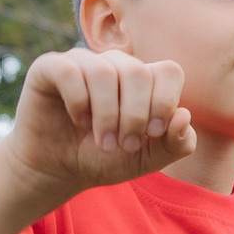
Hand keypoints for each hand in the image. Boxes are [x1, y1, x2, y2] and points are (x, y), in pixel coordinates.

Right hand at [1, 48, 197, 203]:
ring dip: (107, 115)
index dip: (165, 102)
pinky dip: (78, 102)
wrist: (58, 170)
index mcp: (143, 79)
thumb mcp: (146, 159)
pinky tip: (78, 120)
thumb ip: (175, 144)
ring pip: (105, 73)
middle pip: (138, 72)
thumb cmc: (104, 159)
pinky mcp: (50, 68)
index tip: (154, 133)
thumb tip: (184, 116)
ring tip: (103, 142)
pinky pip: (70, 71)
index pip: (169, 71)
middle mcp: (115, 63)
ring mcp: (82, 62)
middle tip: (124, 145)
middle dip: (135, 115)